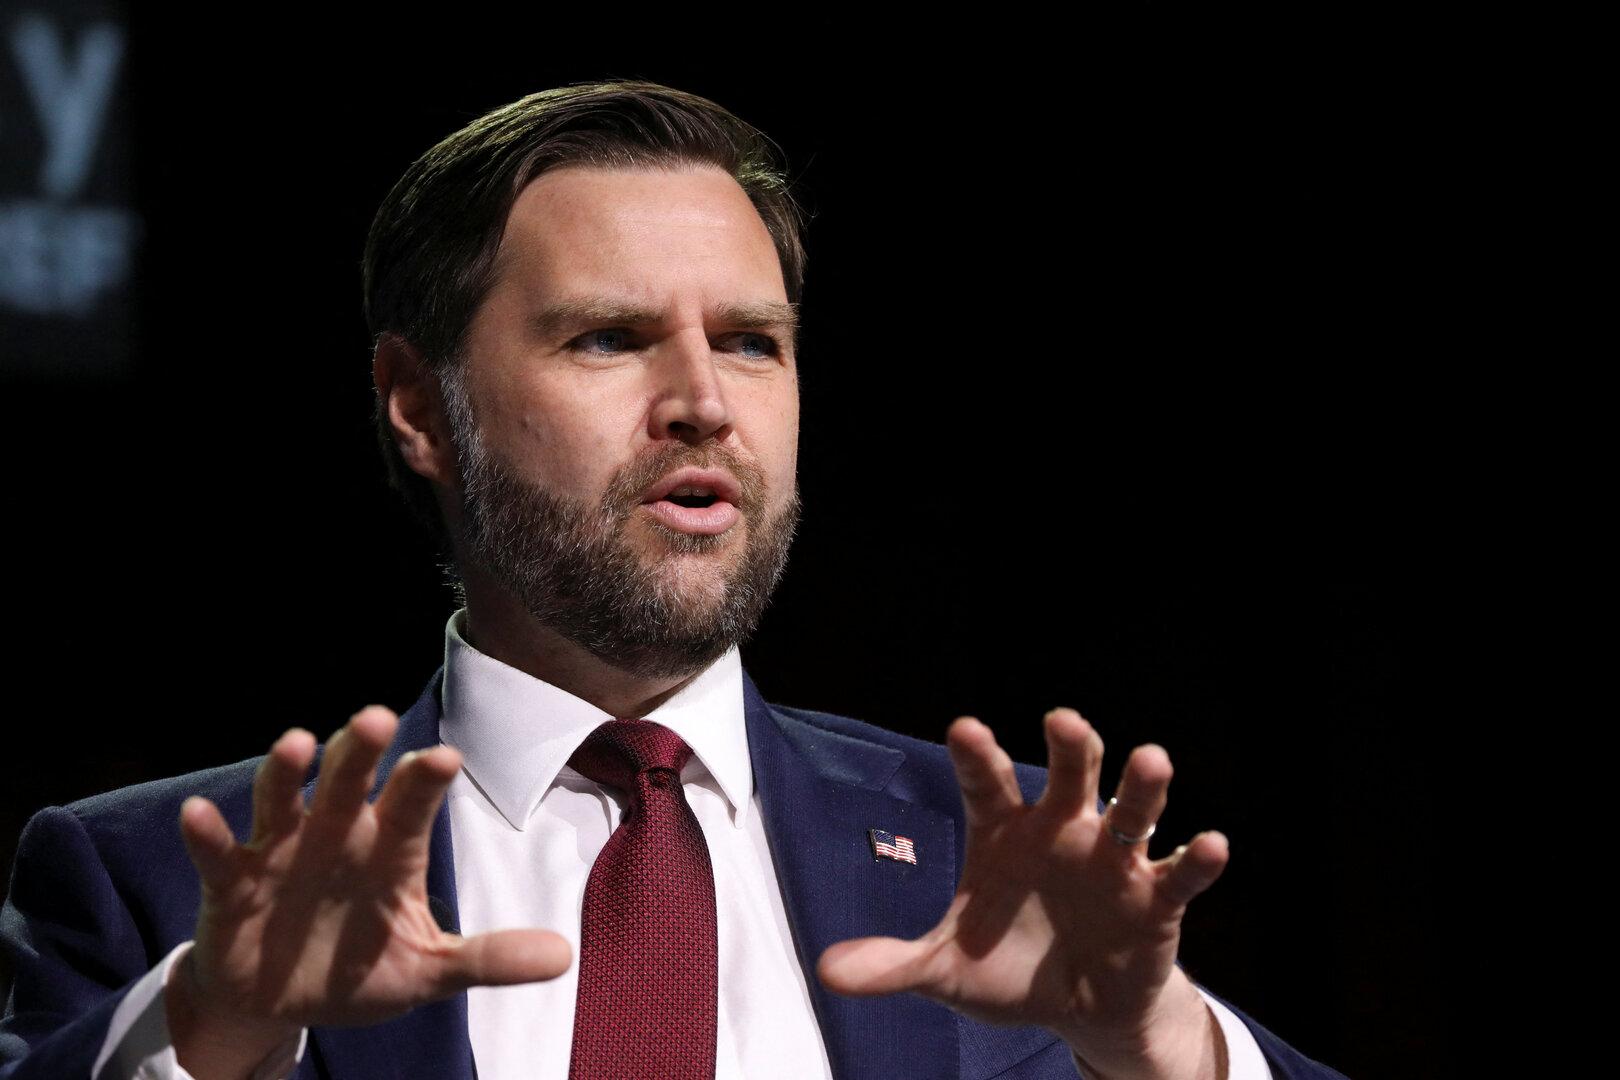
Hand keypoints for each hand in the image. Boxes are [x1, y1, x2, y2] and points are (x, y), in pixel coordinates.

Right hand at [171, 707, 570, 1074]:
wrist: (283, 1003)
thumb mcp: (429, 970)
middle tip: (374, 720)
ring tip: (297, 743)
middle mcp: (337, 836)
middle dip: (359, 752)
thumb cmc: (361, 970)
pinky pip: (217, 854)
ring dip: (286, 772)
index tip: (443, 758)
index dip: (423, 782)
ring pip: (283, 799)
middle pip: (348, 781)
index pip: (411, 806)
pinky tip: (200, 816)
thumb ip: (489, 958)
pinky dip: (207, 835)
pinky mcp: (230, 885)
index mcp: (389, 850)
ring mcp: (280, 854)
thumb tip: (564, 955)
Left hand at [817, 709, 1228, 1079]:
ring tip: (1152, 759)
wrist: (1077, 1010)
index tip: (964, 727)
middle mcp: (1062, 830)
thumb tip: (826, 971)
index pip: (989, 783)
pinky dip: (1196, 858)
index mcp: (1005, 832)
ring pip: (1131, 809)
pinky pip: (1179, 872)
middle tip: (1064, 719)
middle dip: (1071, 746)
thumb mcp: (947, 970)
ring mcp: (1113, 859)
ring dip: (1143, 786)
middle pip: (1070, 773)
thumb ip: (895, 964)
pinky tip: (1212, 843)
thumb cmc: (1007, 968)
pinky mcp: (1156, 898)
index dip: (979, 756)